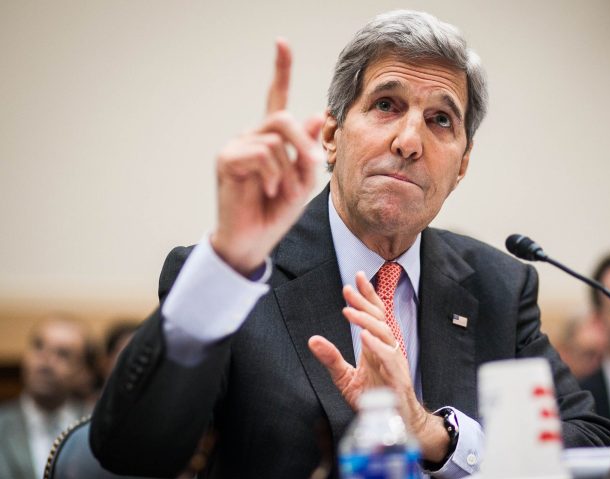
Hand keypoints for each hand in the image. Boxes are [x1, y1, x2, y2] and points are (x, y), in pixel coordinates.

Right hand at [210, 39, 323, 275]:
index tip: (282, 43)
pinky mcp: (227, 160)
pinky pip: (262, 154)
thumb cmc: (276, 211)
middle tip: (313, 164)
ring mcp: (237, 147)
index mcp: (271, 139)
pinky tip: (266, 192)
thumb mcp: (302, 180)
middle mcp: (252, 137)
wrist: (253, 240)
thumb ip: (308, 150)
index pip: (275, 98)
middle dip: (303, 142)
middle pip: (281, 118)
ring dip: (287, 168)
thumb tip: (317, 114)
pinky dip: (272, 176)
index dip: (280, 71)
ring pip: (275, 139)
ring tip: (279, 191)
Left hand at [308, 272, 450, 462]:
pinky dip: (377, 346)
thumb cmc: (375, 398)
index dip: (367, 295)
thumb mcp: (345, 378)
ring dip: (366, 320)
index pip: (374, 314)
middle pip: (379, 317)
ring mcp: (394, 360)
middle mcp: (387, 348)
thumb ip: (331, 358)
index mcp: (376, 345)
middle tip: (347, 290)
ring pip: (384, 332)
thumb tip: (312, 339)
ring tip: (348, 311)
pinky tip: (364, 336)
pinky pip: (389, 356)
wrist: (394, 422)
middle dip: (364, 301)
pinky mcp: (397, 376)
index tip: (356, 277)